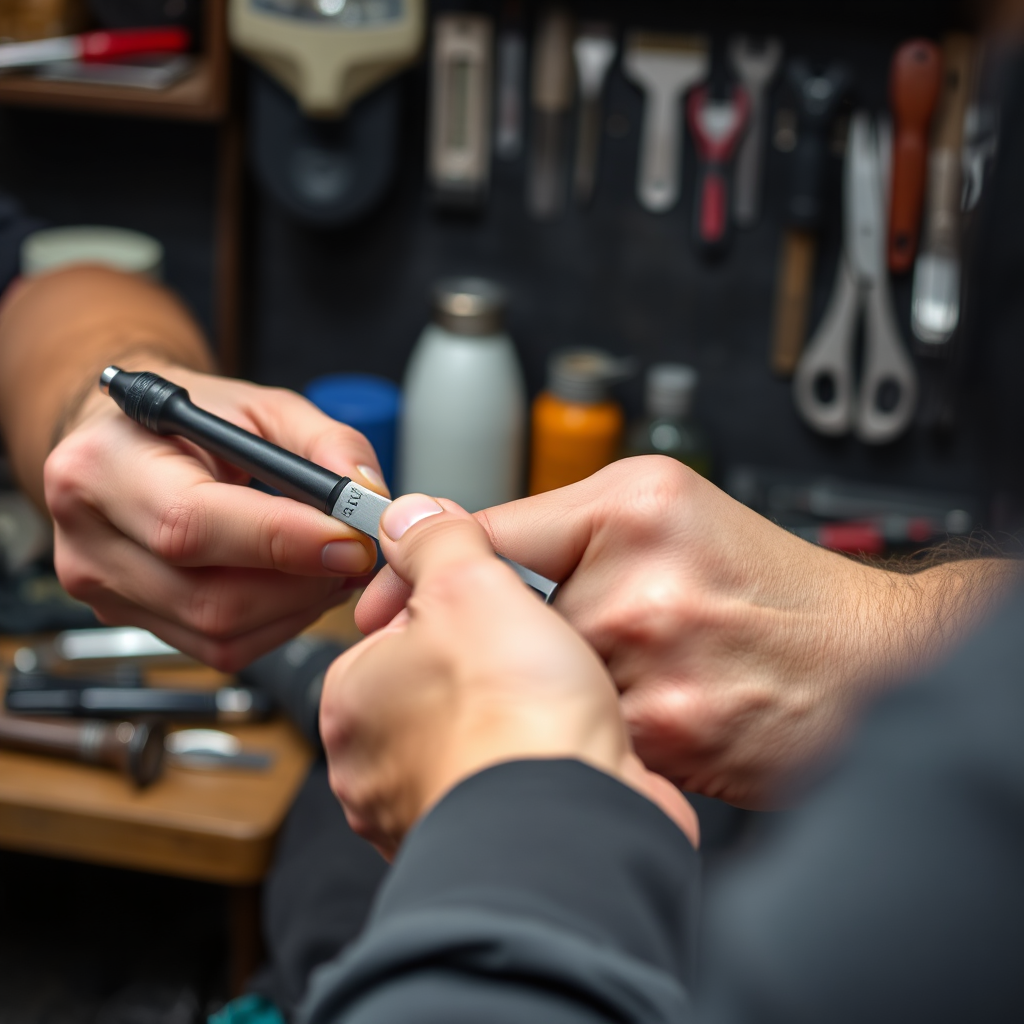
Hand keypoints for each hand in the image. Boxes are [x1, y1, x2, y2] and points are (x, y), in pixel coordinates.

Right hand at [45, 362, 386, 669]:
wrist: (128, 441)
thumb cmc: (192, 422)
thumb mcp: (263, 406)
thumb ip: (327, 443)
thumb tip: (368, 499)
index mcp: (105, 463)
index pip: (193, 523)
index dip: (282, 541)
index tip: (349, 541)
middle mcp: (89, 535)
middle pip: (210, 597)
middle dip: (303, 584)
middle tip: (354, 557)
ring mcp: (104, 589)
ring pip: (220, 634)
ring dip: (297, 608)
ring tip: (328, 567)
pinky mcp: (130, 621)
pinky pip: (218, 649)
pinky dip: (275, 624)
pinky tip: (294, 587)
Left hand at [320, 493, 698, 859]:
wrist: (573, 823)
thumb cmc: (512, 718)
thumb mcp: (470, 583)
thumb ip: (435, 541)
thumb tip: (410, 516)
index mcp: (353, 702)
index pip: (393, 630)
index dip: (451, 603)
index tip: (486, 600)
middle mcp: (377, 768)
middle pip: (440, 682)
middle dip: (488, 661)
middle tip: (528, 649)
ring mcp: (429, 809)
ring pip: (481, 731)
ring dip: (519, 712)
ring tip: (554, 696)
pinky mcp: (488, 838)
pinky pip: (513, 777)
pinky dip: (539, 760)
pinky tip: (564, 744)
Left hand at [358, 457, 1009, 807]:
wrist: (863, 661)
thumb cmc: (766, 584)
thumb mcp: (663, 510)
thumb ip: (549, 523)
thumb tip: (435, 528)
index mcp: (632, 507)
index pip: (487, 536)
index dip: (422, 571)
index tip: (382, 596)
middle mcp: (637, 580)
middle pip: (503, 619)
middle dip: (505, 644)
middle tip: (540, 651)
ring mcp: (652, 661)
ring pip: (538, 682)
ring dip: (555, 691)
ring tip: (629, 678)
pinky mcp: (664, 733)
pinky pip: (582, 732)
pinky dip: (593, 731)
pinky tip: (643, 714)